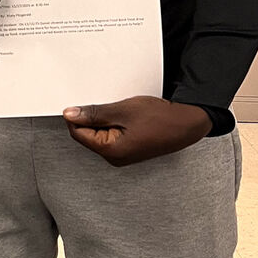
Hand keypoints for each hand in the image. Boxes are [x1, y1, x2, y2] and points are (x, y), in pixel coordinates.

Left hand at [62, 97, 211, 165]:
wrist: (187, 124)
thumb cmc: (161, 119)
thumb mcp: (123, 110)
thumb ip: (94, 113)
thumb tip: (70, 114)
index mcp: (110, 151)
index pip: (78, 133)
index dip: (77, 115)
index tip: (81, 101)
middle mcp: (114, 157)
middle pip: (88, 134)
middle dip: (92, 116)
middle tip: (106, 102)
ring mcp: (122, 154)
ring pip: (100, 133)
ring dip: (104, 118)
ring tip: (119, 108)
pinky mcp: (129, 148)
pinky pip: (111, 134)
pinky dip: (113, 122)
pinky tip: (124, 114)